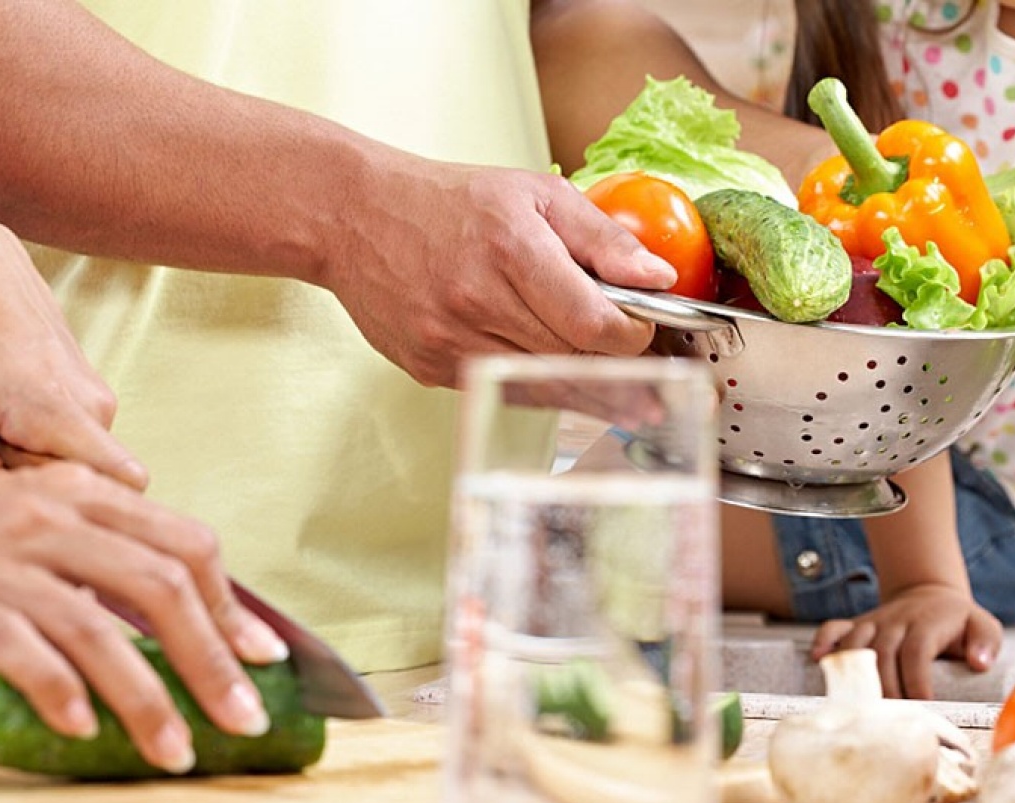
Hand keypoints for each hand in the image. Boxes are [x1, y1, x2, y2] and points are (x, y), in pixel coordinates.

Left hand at [0, 194, 147, 487]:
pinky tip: (2, 410)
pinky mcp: (94, 391)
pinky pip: (75, 438)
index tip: (27, 498)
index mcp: (57, 412)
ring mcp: (99, 397)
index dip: (81, 506)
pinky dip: (37, 437)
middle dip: (33, 480)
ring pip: (76, 459)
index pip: (123, 486)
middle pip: (83, 481)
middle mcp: (95, 406)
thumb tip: (9, 514)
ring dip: (30, 456)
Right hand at [0, 459, 289, 773]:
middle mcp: (54, 519)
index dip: (231, 606)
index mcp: (90, 496)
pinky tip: (81, 727)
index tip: (264, 659)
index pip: (186, 545)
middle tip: (241, 719)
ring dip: (145, 698)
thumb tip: (200, 620)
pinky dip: (57, 691)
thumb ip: (117, 554)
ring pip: (94, 629)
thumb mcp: (53, 520)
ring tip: (173, 750)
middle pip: (158, 587)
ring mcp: (3, 560)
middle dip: (210, 661)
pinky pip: (18, 648)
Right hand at [321, 152, 676, 387]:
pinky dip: (537, 385)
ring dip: (585, 385)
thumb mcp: (535, 194)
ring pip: (543, 384)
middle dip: (616, 364)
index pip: (594, 323)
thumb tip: (659, 278)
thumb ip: (602, 238)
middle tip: (647, 367)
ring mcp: (450, 342)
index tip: (645, 330)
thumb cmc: (449, 202)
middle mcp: (477, 301)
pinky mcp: (432, 368)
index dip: (633, 336)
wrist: (355, 218)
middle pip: (573, 359)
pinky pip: (504, 389)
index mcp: (511, 250)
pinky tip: (559, 379)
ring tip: (628, 396)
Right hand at [809, 583, 1001, 699]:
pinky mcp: (857, 624)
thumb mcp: (983, 625)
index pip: (916, 652)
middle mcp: (896, 621)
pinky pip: (833, 628)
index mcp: (926, 624)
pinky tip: (819, 660)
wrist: (929, 593)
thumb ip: (987, 642)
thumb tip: (979, 663)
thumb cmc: (958, 621)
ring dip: (857, 675)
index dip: (916, 681)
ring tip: (862, 706)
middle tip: (892, 721)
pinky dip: (824, 641)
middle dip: (886, 690)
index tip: (922, 708)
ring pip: (856, 645)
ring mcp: (873, 622)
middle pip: (883, 655)